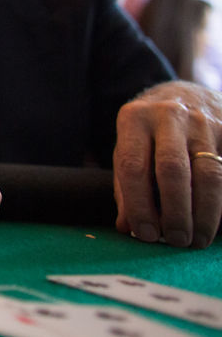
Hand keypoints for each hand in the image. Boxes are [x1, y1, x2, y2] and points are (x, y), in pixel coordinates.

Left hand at [113, 81, 221, 247]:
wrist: (186, 95)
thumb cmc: (150, 133)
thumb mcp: (129, 150)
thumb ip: (124, 187)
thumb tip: (126, 227)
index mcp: (134, 118)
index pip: (133, 166)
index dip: (138, 205)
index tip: (145, 234)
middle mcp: (168, 116)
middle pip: (173, 170)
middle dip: (175, 212)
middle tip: (176, 241)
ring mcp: (203, 122)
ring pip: (209, 174)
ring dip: (204, 213)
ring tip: (197, 239)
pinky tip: (215, 222)